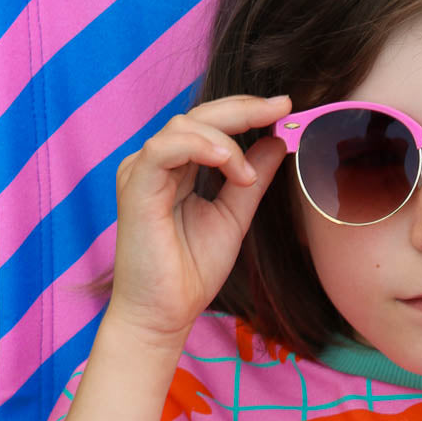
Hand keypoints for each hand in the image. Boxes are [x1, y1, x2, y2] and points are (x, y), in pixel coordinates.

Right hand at [108, 94, 290, 344]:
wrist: (165, 313)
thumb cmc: (191, 271)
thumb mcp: (234, 217)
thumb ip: (251, 180)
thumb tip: (276, 141)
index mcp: (176, 168)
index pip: (210, 125)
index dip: (246, 111)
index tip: (285, 107)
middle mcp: (156, 164)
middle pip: (198, 116)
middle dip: (243, 108)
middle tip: (281, 108)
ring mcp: (142, 172)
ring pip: (183, 126)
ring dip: (224, 141)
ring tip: (246, 176)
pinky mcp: (136, 187)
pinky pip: (164, 149)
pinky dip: (200, 149)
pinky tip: (229, 165)